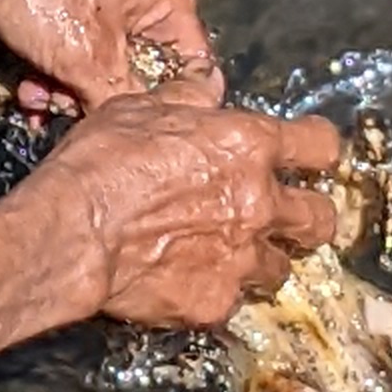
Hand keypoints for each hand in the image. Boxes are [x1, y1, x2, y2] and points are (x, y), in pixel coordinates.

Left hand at [0, 0, 217, 113]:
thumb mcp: (88, 59)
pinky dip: (50, 75)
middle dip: (100, 100)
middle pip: (140, 72)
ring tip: (38, 98)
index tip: (140, 129)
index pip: (192, 66)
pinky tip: (26, 89)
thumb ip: (123, 99)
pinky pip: (70, 54)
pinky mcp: (62, 4)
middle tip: (70, 111)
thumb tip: (139, 132)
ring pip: (99, 68)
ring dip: (67, 93)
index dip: (168, 103)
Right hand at [20, 79, 343, 329]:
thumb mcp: (139, 109)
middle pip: (321, 219)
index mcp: (247, 146)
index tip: (309, 157)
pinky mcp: (216, 303)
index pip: (320, 145)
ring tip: (227, 255)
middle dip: (308, 218)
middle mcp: (258, 204)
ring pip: (280, 268)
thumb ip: (186, 99)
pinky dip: (214, 292)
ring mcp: (240, 259)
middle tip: (283, 218)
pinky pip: (231, 301)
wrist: (70, 232)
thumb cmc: (99, 165)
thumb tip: (207, 88)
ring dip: (259, 260)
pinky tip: (186, 281)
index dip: (317, 151)